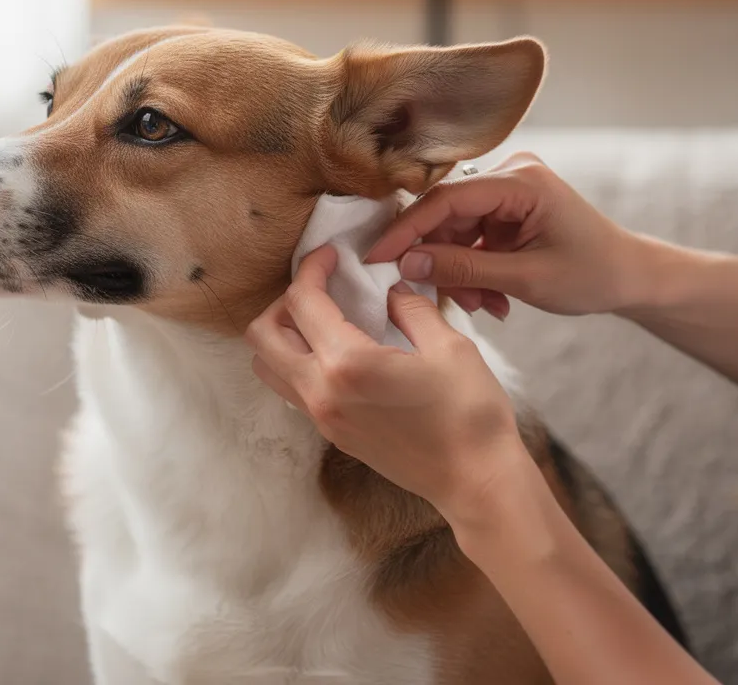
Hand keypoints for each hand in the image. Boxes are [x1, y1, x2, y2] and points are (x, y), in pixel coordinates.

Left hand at [245, 245, 530, 516]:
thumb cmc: (469, 414)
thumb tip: (391, 289)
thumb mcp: (449, 346)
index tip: (330, 256)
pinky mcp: (331, 434)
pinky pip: (292, 390)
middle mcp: (320, 392)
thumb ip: (411, 308)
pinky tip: (338, 352)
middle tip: (319, 290)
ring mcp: (321, 417)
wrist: (475, 482)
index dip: (311, 269)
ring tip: (322, 321)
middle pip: (261, 336)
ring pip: (269, 367)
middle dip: (283, 302)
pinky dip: (299, 363)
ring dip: (282, 337)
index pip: (302, 302)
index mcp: (346, 363)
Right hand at [365, 152, 653, 317]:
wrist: (632, 277)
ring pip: (454, 232)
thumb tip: (406, 265)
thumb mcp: (526, 279)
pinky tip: (492, 298)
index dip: (406, 231)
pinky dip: (474, 271)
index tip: (376, 259)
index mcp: (521, 180)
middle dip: (443, 262)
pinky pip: (470, 239)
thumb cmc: (593, 274)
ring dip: (460, 273)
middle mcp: (511, 175)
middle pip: (446, 216)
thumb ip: (463, 270)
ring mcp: (507, 192)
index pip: (446, 200)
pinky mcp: (506, 210)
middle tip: (454, 301)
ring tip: (485, 305)